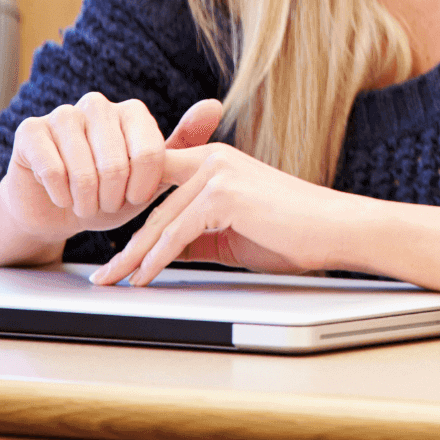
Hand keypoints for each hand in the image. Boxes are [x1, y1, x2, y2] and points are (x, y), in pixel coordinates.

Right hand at [0, 94, 221, 242]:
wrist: (58, 211)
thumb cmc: (111, 192)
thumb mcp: (153, 176)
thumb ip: (184, 144)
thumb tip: (214, 104)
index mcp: (132, 111)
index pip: (150, 154)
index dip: (142, 188)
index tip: (135, 198)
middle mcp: (97, 104)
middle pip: (116, 165)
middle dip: (113, 199)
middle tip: (106, 205)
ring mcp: (61, 114)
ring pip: (83, 171)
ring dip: (86, 201)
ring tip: (86, 204)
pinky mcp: (29, 131)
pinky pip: (52, 170)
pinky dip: (60, 195)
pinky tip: (61, 197)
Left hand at [89, 142, 343, 285]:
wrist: (336, 229)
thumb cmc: (294, 231)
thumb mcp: (232, 233)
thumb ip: (197, 235)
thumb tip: (163, 254)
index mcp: (214, 160)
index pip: (158, 183)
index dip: (131, 213)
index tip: (114, 248)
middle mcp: (212, 158)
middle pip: (152, 205)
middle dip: (125, 244)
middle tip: (102, 274)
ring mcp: (218, 173)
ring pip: (160, 221)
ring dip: (132, 257)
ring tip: (113, 281)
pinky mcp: (223, 194)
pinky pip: (177, 233)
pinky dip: (156, 259)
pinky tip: (142, 277)